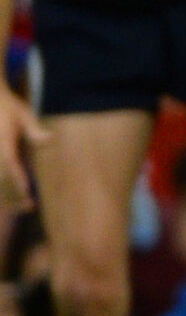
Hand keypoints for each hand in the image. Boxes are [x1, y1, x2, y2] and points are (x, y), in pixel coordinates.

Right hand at [0, 89, 47, 206]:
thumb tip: (50, 139)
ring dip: (5, 194)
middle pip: (0, 177)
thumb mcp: (24, 115)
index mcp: (2, 142)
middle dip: (12, 193)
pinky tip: (9, 200)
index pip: (9, 164)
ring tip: (21, 207)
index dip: (17, 179)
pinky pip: (0, 172)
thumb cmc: (9, 108)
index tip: (27, 192)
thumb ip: (34, 130)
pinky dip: (3, 185)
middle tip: (29, 207)